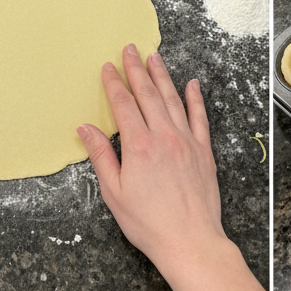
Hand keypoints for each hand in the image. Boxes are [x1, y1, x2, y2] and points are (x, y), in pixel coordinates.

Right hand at [78, 44, 268, 290]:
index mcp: (138, 146)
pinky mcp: (204, 152)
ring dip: (162, 76)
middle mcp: (164, 137)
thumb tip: (86, 130)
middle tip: (130, 49)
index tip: (108, 67)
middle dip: (137, 70)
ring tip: (154, 57)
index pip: (123, 105)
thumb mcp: (115, 193)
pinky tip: (192, 85)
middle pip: (148, 95)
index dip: (114, 84)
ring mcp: (187, 142)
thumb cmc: (149, 223)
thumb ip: (102, 157)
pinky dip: (195, 99)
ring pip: (173, 100)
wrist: (190, 241)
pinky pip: (200, 118)